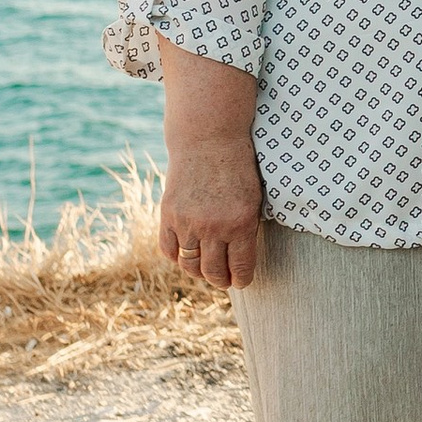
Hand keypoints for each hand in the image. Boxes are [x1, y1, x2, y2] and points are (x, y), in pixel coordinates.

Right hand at [160, 134, 265, 289]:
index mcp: (241, 224)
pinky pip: (169, 250)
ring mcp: (188, 222)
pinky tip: (185, 255)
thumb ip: (246, 230)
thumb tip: (240, 262)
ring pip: (190, 265)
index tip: (241, 281)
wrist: (208, 140)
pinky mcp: (169, 215)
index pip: (241, 268)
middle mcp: (214, 227)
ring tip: (205, 270)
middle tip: (223, 280)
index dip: (241, 279)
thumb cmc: (238, 169)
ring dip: (198, 272)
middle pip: (213, 272)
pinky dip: (177, 257)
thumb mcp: (252, 199)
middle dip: (220, 280)